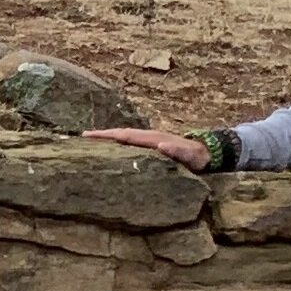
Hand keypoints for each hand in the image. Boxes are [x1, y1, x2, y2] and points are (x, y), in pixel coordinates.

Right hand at [84, 125, 207, 168]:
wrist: (207, 153)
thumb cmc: (197, 158)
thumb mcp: (190, 156)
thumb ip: (177, 151)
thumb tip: (161, 146)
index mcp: (153, 139)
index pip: (126, 136)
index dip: (108, 136)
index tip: (90, 136)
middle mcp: (149, 137)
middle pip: (121, 133)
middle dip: (102, 135)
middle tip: (82, 136)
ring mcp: (150, 140)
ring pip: (124, 137)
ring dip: (108, 138)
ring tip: (91, 141)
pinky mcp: (151, 146)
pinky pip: (130, 143)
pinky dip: (118, 143)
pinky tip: (111, 149)